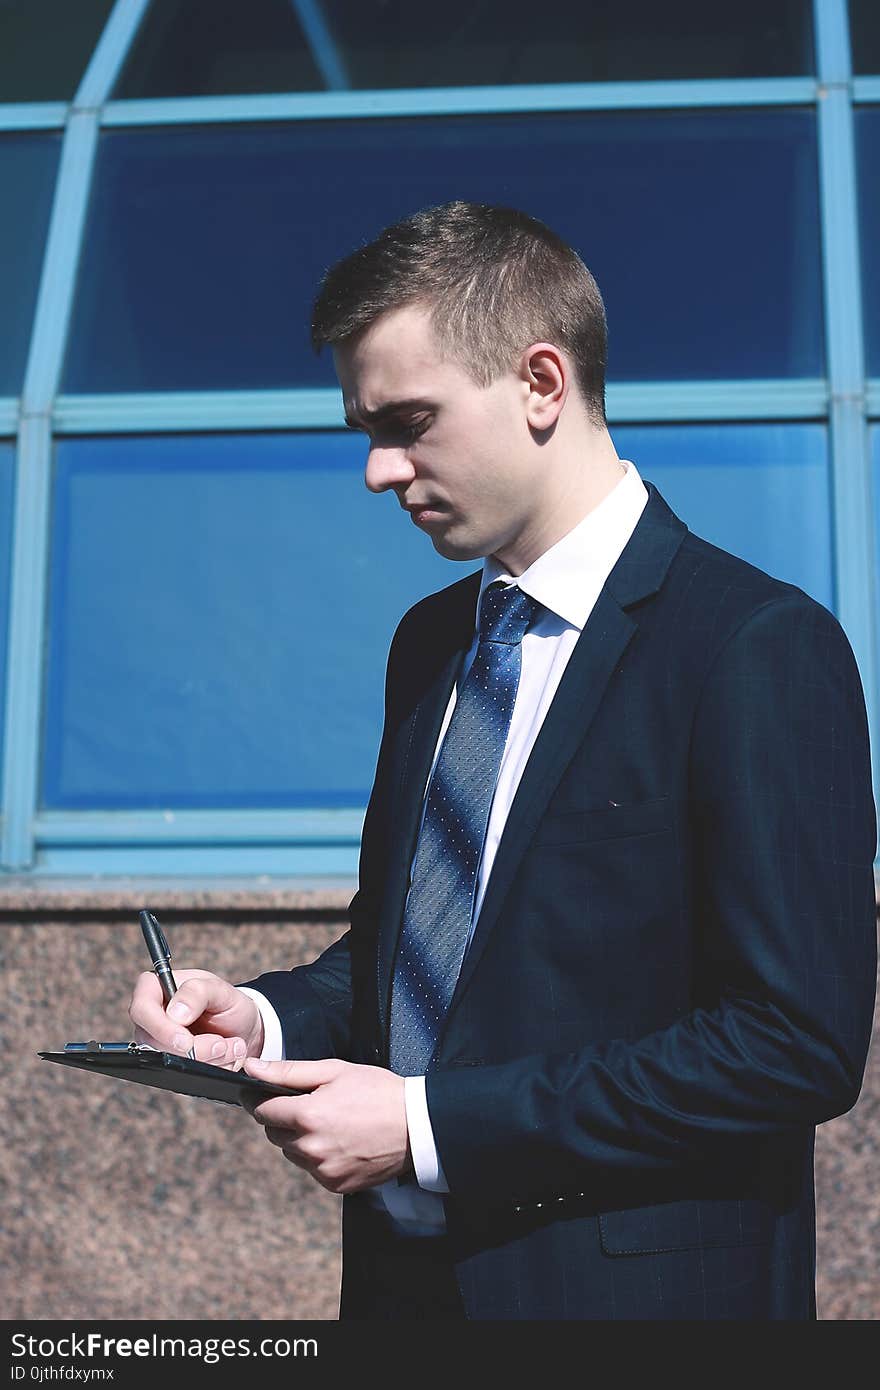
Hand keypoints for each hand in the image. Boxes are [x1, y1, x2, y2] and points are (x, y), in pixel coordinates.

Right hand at [128, 968, 263, 1066]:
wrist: (243, 1026)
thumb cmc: (226, 1001)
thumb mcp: (219, 989)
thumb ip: (197, 992)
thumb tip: (175, 1014)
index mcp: (155, 988)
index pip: (142, 1009)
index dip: (161, 1028)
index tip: (186, 1041)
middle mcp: (150, 1017)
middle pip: (154, 1043)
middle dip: (192, 1050)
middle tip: (220, 1044)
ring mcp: (157, 1041)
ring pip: (169, 1062)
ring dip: (204, 1060)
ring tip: (228, 1046)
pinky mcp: (169, 1061)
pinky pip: (181, 1074)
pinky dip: (207, 1069)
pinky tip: (223, 1057)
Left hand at [241, 1058, 411, 1194]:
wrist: (416, 1125)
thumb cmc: (377, 1091)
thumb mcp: (334, 1071)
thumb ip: (288, 1071)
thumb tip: (251, 1068)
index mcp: (307, 1116)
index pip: (262, 1112)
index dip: (259, 1100)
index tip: (260, 1094)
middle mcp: (311, 1148)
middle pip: (275, 1134)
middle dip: (283, 1118)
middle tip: (308, 1104)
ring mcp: (322, 1170)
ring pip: (292, 1152)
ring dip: (300, 1138)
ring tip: (329, 1122)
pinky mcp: (335, 1185)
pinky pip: (312, 1169)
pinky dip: (318, 1156)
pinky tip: (340, 1140)